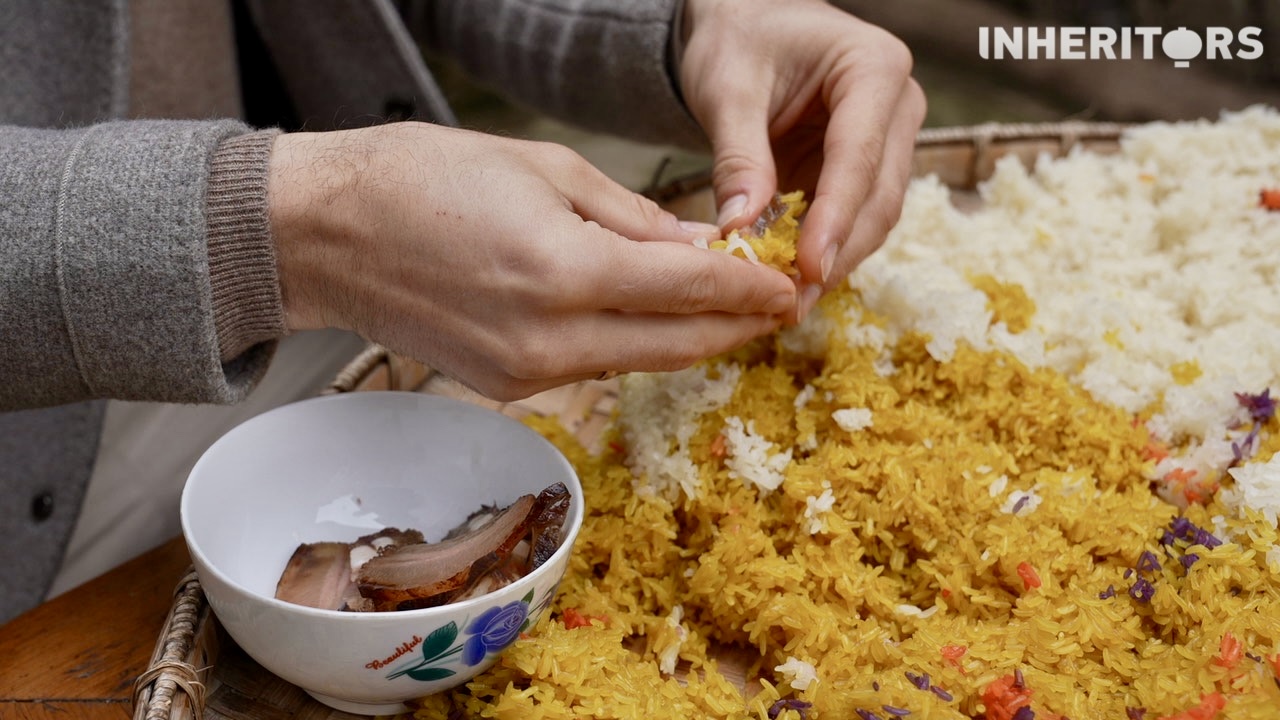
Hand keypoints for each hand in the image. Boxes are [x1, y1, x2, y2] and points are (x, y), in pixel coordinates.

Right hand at [267, 123, 794, 400]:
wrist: (324, 235)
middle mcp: (551, 338)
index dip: (747, 290)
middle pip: (676, 345)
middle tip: (779, 308)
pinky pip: (593, 368)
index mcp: (565, 272)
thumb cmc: (421, 179)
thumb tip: (694, 244)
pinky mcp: (505, 387)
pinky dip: (633, 346)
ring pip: (639, 364)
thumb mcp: (541, 168)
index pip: (687, 290)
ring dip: (689, 340)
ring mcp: (526, 373)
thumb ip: (628, 215)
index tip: (787, 286)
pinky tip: (653, 320)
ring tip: (730, 314)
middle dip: (736, 328)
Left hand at [678, 0, 926, 319]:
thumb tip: (741, 228)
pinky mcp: (865, 171)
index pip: (860, 155)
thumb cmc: (738, 39)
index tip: (808, 266)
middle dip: (837, 252)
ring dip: (833, 261)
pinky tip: (789, 283)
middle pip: (878, 196)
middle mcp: (896, 107)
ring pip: (873, 217)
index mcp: (874, 68)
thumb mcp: (726, 88)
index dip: (835, 217)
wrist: (746, 25)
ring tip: (786, 303)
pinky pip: (851, 221)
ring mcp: (888, 142)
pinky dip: (822, 252)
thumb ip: (737, 157)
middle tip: (791, 302)